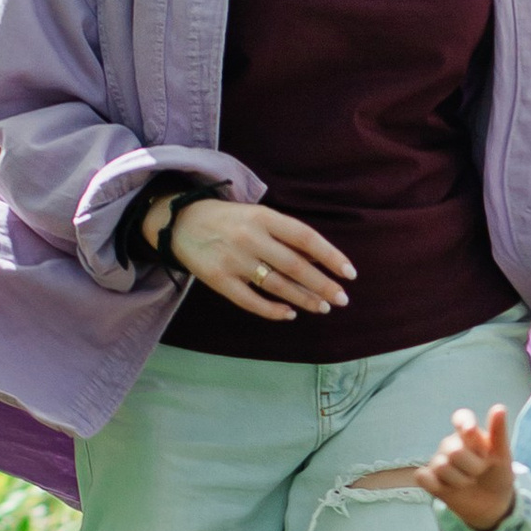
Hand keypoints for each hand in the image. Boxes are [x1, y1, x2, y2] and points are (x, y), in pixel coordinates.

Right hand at [163, 196, 354, 320]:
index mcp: (263, 217)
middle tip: (341, 299)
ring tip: (322, 307)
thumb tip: (320, 260)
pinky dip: (272, 310)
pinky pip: (250, 301)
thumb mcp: (259, 216)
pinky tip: (290, 313)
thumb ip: (286, 236)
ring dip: (304, 299)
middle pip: (295, 265)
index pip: (305, 237)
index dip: (330, 256)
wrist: (180, 222)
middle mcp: (250, 238)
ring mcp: (233, 260)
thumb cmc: (230, 220)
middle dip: (322, 284)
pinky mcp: (218, 280)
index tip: (349, 273)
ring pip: (277, 285)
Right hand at [422, 403, 515, 529]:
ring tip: (469, 482)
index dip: (463, 423)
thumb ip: (499, 433)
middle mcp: (451, 444)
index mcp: (470, 434)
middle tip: (481, 472)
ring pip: (442, 466)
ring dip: (460, 480)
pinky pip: (423, 477)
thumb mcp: (503, 456)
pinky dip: (436, 485)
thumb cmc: (498, 475)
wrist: (493, 504)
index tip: (470, 431)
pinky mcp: (430, 479)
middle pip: (454, 450)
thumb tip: (499, 407)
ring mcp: (439, 460)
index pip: (461, 418)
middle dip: (473, 467)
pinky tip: (448, 488)